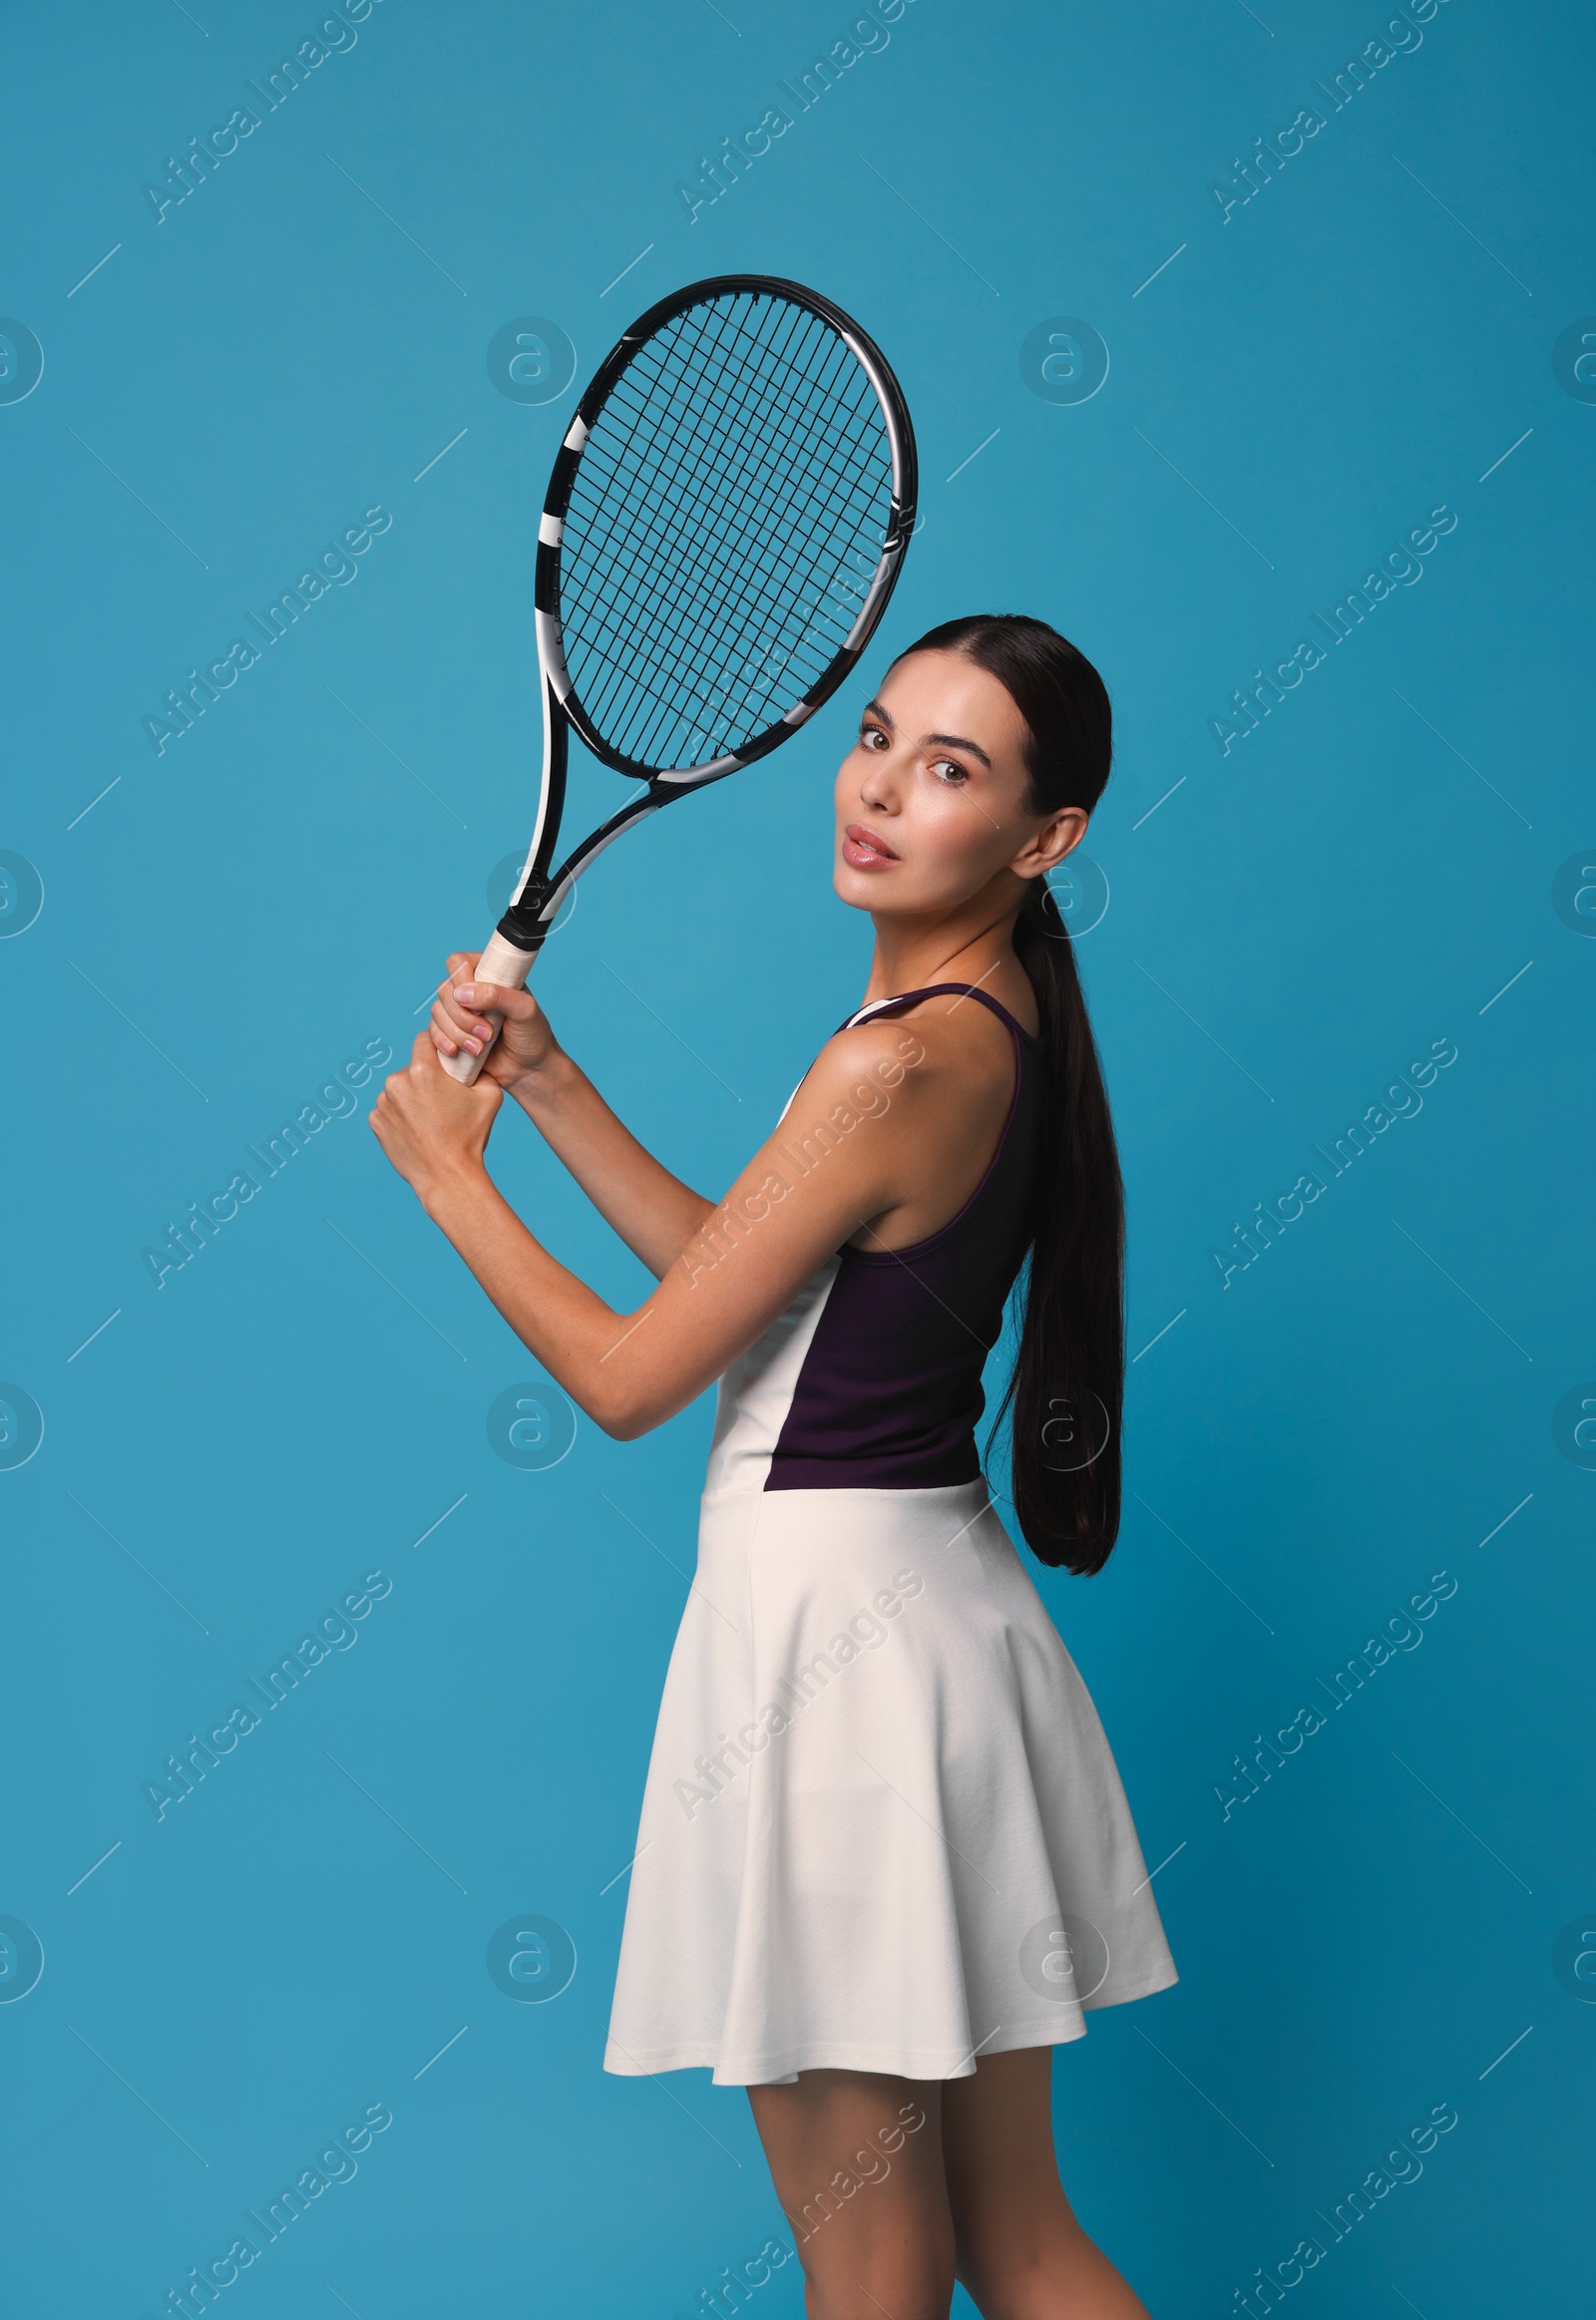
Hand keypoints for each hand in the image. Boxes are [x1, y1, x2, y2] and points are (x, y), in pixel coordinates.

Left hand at [370, 1029, 501, 1204]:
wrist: (447, 1176)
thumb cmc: (469, 1137)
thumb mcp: (490, 1096)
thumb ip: (482, 1070)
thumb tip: (475, 1061)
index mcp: (423, 1070)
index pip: (424, 1039)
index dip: (436, 1046)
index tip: (443, 1060)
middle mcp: (396, 1082)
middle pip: (411, 1067)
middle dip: (424, 1077)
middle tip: (442, 1099)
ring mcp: (382, 1103)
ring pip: (398, 1089)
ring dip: (410, 1097)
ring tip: (430, 1119)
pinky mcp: (375, 1121)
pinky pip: (388, 1109)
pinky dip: (400, 1115)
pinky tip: (417, 1130)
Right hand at [429, 951, 557, 1087]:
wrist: (530, 1069)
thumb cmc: (533, 1036)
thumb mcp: (524, 1010)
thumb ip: (497, 996)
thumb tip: (462, 993)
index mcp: (489, 974)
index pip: (458, 963)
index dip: (461, 981)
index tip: (478, 1004)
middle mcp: (472, 989)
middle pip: (445, 990)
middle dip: (463, 1016)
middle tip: (487, 1034)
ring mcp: (460, 1011)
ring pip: (437, 1011)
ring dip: (456, 1032)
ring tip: (480, 1048)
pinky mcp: (452, 1032)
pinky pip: (433, 1030)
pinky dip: (442, 1041)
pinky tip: (455, 1052)